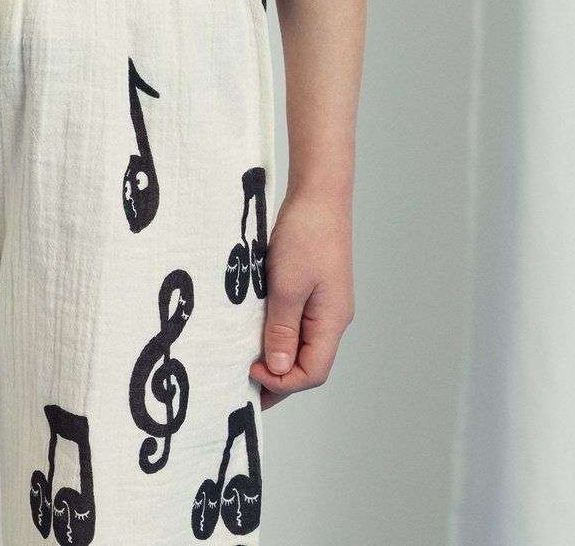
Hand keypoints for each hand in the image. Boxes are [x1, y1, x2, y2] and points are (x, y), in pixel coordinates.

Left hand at [249, 185, 354, 408]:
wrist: (318, 192)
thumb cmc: (307, 234)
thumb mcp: (287, 285)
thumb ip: (282, 329)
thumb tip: (276, 370)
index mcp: (331, 321)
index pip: (312, 373)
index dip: (281, 382)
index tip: (249, 371)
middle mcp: (331, 317)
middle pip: (308, 363)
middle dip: (277, 376)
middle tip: (242, 379)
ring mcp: (324, 303)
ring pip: (301, 343)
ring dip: (276, 353)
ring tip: (246, 357)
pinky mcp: (313, 288)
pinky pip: (296, 321)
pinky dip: (277, 330)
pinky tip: (256, 327)